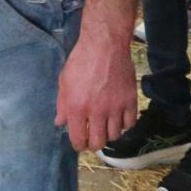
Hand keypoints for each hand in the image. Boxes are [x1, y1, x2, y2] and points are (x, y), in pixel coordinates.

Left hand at [55, 29, 136, 150]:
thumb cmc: (80, 61)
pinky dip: (124, 124)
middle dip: (94, 144)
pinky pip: (130, 123)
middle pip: (99, 142)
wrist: (104, 45)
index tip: (80, 143)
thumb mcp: (64, 82)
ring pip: (115, 136)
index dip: (79, 145)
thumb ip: (62, 105)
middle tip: (93, 138)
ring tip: (105, 127)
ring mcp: (115, 107)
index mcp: (77, 108)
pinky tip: (119, 118)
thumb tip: (60, 123)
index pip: (79, 139)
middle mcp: (96, 111)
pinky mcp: (130, 101)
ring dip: (109, 134)